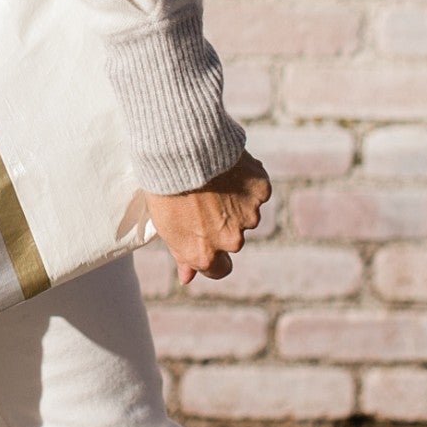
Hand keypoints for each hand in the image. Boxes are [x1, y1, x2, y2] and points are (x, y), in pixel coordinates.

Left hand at [145, 153, 271, 285]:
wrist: (179, 148)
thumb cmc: (165, 187)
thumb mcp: (166, 225)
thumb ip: (182, 254)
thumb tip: (187, 279)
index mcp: (204, 254)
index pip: (219, 269)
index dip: (212, 253)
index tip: (204, 235)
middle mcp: (231, 241)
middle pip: (232, 238)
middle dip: (222, 222)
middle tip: (202, 198)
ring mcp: (249, 216)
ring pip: (247, 214)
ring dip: (235, 201)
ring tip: (213, 180)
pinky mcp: (261, 191)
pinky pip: (257, 190)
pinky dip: (248, 181)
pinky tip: (228, 168)